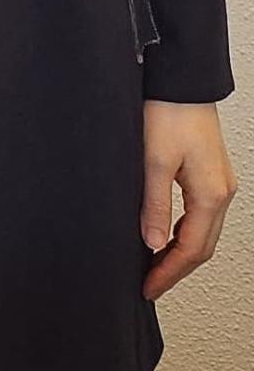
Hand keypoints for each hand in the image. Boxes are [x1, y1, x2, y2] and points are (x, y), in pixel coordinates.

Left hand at [141, 101, 236, 301]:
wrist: (180, 81)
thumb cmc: (167, 113)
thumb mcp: (153, 161)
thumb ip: (154, 204)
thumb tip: (151, 244)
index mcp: (211, 195)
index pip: (191, 249)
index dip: (169, 272)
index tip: (148, 288)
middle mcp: (222, 193)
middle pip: (202, 246)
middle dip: (175, 269)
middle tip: (149, 285)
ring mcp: (219, 184)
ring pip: (203, 233)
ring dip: (180, 253)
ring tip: (153, 268)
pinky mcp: (210, 175)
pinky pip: (200, 216)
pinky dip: (184, 233)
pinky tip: (164, 237)